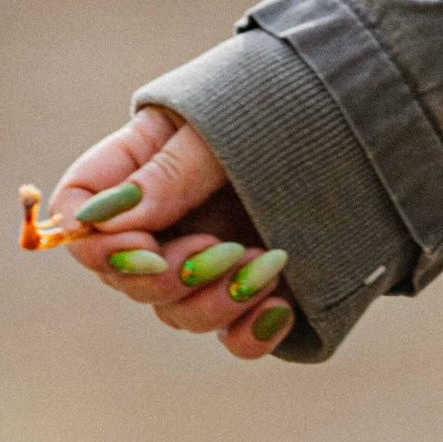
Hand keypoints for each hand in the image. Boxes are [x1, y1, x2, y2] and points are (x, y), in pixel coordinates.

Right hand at [39, 106, 297, 358]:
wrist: (362, 125)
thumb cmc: (286, 102)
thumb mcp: (223, 126)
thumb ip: (168, 173)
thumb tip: (113, 219)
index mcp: (141, 164)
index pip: (80, 209)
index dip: (95, 244)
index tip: (143, 249)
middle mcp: (165, 218)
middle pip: (124, 276)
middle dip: (166, 278)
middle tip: (217, 251)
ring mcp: (206, 261)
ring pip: (176, 312)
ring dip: (216, 302)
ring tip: (265, 263)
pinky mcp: (251, 294)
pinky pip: (232, 339)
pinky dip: (249, 335)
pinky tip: (278, 309)